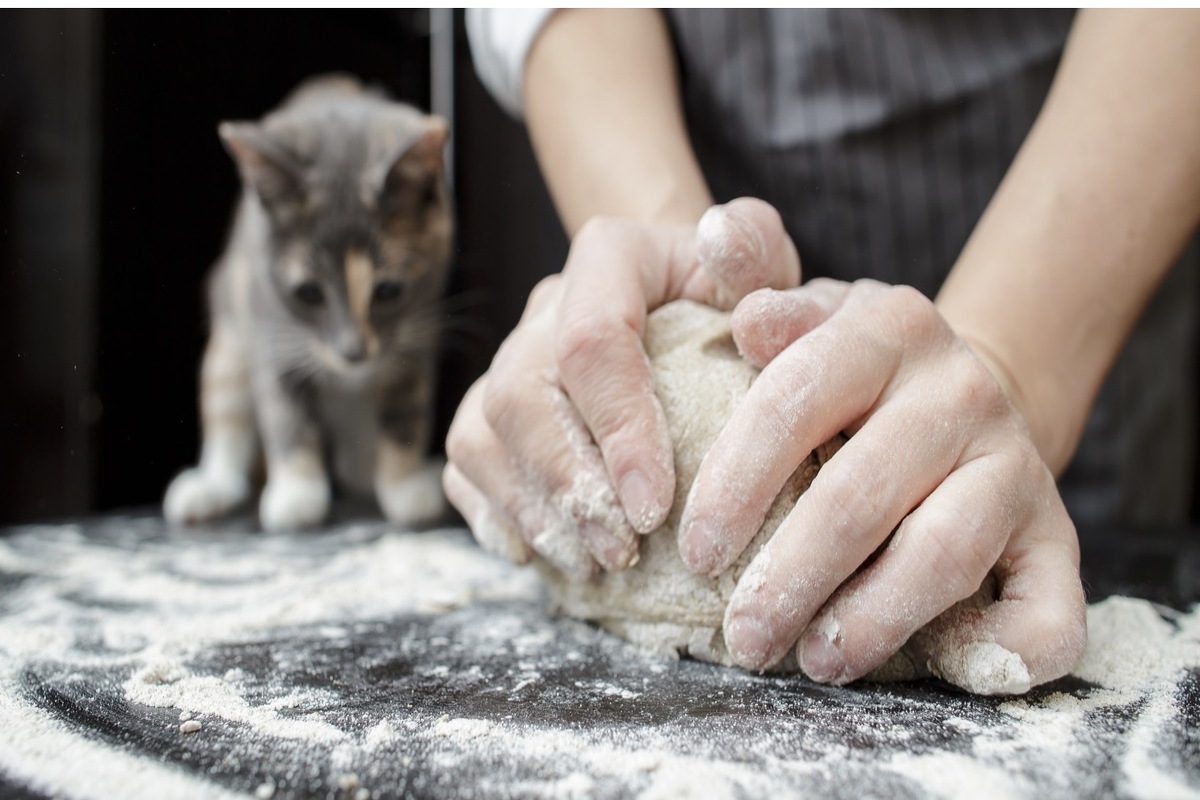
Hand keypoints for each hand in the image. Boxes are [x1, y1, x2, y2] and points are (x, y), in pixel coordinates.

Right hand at [444, 198, 800, 577]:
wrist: (697, 305)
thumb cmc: (740, 299)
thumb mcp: (772, 274)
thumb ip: (765, 268)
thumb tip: (745, 302)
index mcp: (611, 256)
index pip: (593, 339)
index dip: (617, 427)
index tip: (656, 507)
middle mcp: (547, 303)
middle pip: (521, 391)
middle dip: (568, 484)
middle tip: (622, 551)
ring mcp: (512, 353)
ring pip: (482, 431)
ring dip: (532, 509)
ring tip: (594, 563)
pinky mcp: (494, 404)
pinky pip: (465, 459)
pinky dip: (494, 511)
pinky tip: (542, 552)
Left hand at [678, 279, 1086, 687]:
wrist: (968, 391)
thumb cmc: (855, 372)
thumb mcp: (809, 314)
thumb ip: (759, 286)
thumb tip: (724, 267)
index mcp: (888, 326)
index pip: (795, 402)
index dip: (737, 483)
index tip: (697, 552)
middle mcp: (960, 389)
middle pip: (860, 494)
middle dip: (789, 576)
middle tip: (742, 636)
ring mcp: (1015, 464)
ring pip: (941, 554)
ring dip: (870, 620)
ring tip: (814, 659)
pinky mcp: (1057, 536)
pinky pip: (1046, 610)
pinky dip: (1001, 651)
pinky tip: (938, 666)